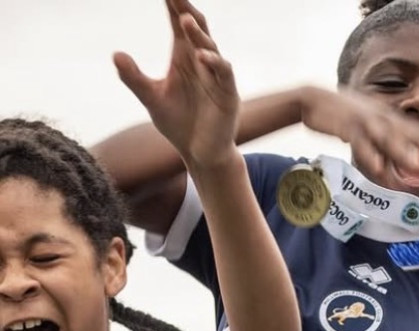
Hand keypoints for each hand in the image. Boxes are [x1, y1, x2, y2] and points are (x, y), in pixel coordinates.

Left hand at [114, 0, 238, 173]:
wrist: (200, 154)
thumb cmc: (178, 124)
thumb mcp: (152, 98)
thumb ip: (134, 78)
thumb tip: (116, 55)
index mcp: (183, 56)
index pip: (178, 23)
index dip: (172, 4)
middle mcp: (201, 60)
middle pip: (196, 27)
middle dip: (186, 8)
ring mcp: (216, 76)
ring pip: (210, 46)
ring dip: (198, 33)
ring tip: (185, 19)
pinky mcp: (228, 94)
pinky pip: (223, 73)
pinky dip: (214, 62)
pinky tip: (201, 55)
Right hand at [296, 85, 418, 190]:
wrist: (315, 100)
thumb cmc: (348, 119)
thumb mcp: (376, 130)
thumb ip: (395, 148)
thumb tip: (416, 166)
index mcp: (393, 121)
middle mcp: (385, 119)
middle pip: (413, 137)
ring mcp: (367, 122)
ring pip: (390, 140)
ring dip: (407, 155)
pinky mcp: (348, 127)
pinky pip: (362, 144)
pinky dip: (371, 157)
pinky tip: (380, 171)